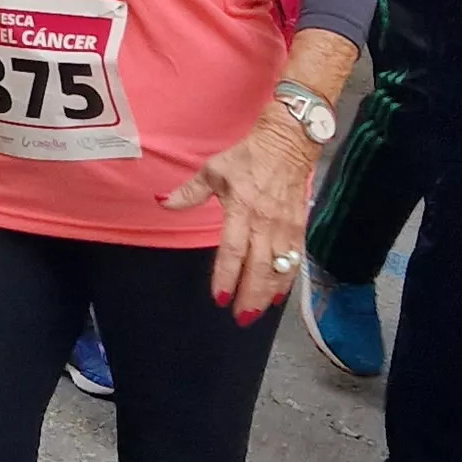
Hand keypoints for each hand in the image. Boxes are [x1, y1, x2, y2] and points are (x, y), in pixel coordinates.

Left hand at [164, 110, 316, 323]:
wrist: (289, 143)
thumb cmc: (248, 156)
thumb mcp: (214, 170)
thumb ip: (190, 192)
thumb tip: (163, 203)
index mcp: (241, 209)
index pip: (233, 250)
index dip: (226, 276)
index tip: (219, 297)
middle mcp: (265, 223)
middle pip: (258, 267)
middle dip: (249, 295)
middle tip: (240, 318)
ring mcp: (284, 227)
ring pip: (279, 268)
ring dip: (268, 293)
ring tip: (257, 314)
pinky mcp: (298, 227)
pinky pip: (294, 259)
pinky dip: (287, 280)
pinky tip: (278, 297)